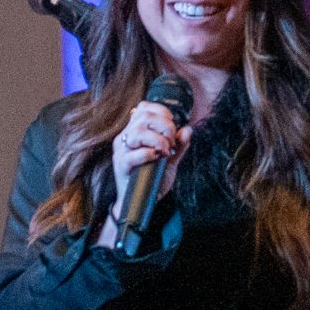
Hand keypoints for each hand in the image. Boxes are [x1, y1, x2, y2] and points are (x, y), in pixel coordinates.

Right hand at [100, 101, 188, 238]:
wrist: (140, 202)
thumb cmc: (153, 178)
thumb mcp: (170, 159)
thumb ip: (180, 145)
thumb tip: (188, 129)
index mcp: (135, 131)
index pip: (144, 107)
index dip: (162, 112)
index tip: (173, 126)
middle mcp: (125, 137)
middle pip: (143, 117)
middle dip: (165, 126)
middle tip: (172, 142)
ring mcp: (121, 151)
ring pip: (137, 133)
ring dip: (158, 140)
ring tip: (165, 151)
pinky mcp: (121, 166)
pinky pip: (132, 155)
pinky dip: (148, 154)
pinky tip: (156, 158)